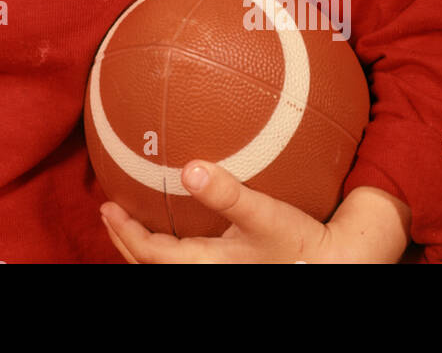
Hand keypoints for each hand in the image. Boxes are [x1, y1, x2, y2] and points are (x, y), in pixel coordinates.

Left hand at [101, 161, 353, 263]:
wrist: (334, 264)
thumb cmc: (298, 242)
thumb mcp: (264, 214)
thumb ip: (226, 193)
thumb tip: (189, 167)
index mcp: (205, 265)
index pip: (150, 254)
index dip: (124, 233)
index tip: (108, 206)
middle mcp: (206, 274)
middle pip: (150, 265)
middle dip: (125, 241)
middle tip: (108, 213)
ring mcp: (217, 272)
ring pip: (167, 266)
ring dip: (143, 245)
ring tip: (130, 221)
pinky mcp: (229, 267)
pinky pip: (185, 261)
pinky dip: (167, 246)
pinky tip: (173, 226)